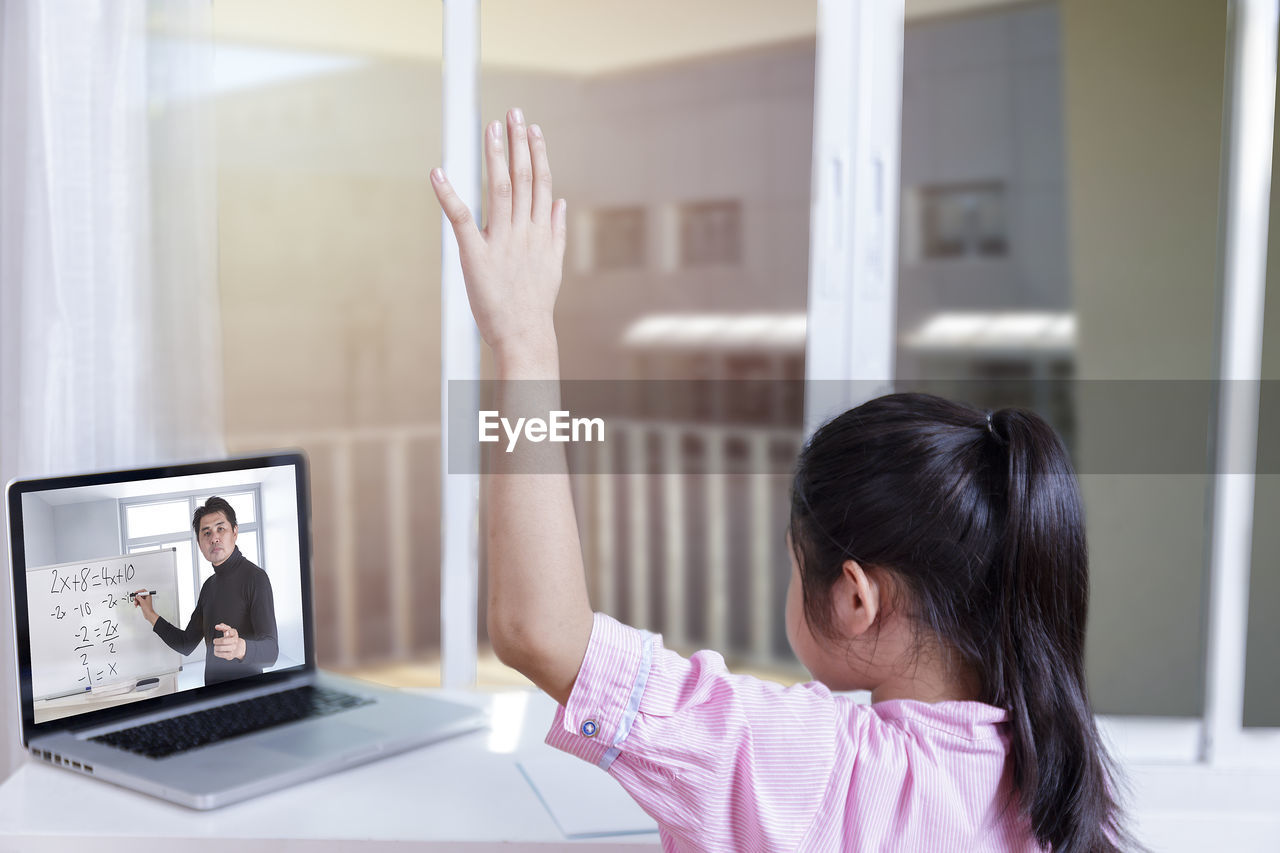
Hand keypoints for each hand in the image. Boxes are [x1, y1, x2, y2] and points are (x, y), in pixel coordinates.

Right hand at [132, 589, 156, 625]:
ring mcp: (145, 601)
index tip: (135, 593)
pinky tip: (136, 605)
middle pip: (140, 595)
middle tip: (135, 599)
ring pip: (139, 599)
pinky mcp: (143, 604)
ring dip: (136, 601)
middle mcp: (147, 598)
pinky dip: (137, 603)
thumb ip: (139, 597)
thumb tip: (137, 595)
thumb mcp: (142, 601)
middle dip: (137, 598)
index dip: (139, 591)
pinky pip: (139, 602)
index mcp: (148, 596)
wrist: (148, 614)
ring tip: (136, 604)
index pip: (143, 591)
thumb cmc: (148, 608)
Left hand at [213, 623, 245, 660]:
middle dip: (216, 641)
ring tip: (216, 646)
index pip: (230, 631)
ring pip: (220, 648)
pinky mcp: (230, 655)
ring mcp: (233, 649)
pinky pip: (219, 654)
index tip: (224, 633)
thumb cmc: (231, 638)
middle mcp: (235, 641)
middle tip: (215, 641)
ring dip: (216, 647)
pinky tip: (217, 650)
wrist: (238, 648)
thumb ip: (223, 627)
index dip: (225, 631)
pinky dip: (216, 652)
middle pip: (223, 641)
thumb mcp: (229, 630)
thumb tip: (217, 626)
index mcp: (234, 634)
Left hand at [431, 108, 566, 358]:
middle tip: (513, 112)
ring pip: (500, 189)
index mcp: (541, 232)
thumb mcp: (554, 265)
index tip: (533, 128)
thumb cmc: (535, 304)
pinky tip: (438, 172)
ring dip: (496, 156)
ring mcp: (501, 241)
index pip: (541, 182)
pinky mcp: (476, 255)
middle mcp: (524, 231)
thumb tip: (560, 202)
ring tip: (493, 128)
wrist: (525, 335)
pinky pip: (462, 219)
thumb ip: (556, 231)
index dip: (537, 153)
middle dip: (518, 143)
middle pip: (523, 178)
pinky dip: (448, 195)